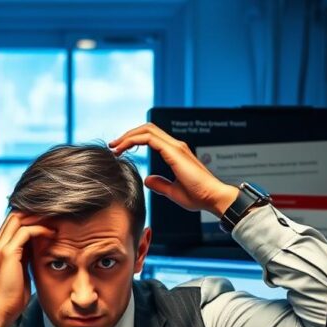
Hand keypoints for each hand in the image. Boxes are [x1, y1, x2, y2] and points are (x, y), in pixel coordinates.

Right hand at [0, 212, 55, 326]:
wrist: (0, 310)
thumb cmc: (11, 296)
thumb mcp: (20, 271)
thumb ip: (25, 257)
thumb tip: (38, 248)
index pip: (13, 221)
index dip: (31, 216)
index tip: (50, 218)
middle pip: (15, 214)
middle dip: (36, 212)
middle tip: (55, 214)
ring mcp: (0, 247)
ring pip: (20, 218)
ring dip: (39, 218)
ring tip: (56, 221)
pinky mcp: (8, 253)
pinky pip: (26, 232)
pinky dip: (40, 230)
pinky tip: (53, 234)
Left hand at [109, 123, 238, 215]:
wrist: (213, 198)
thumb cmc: (199, 196)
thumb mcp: (173, 191)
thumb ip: (160, 184)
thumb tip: (148, 180)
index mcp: (175, 152)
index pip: (151, 136)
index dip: (133, 139)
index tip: (119, 150)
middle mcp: (175, 146)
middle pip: (147, 129)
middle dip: (127, 134)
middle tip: (113, 146)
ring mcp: (176, 147)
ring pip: (147, 130)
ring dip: (127, 136)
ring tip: (115, 147)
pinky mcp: (174, 152)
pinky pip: (149, 139)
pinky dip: (132, 140)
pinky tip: (122, 150)